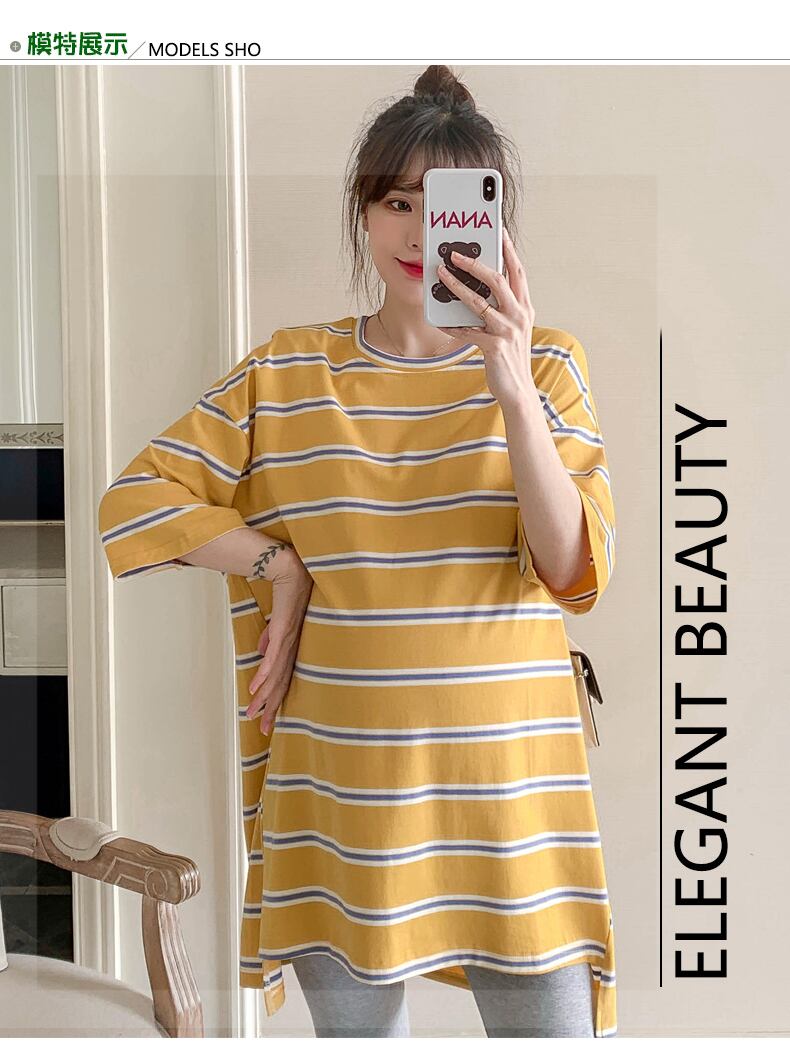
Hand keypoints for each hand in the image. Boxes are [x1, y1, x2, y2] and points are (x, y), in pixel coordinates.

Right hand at [245, 556, 312, 735]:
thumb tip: (261, 652)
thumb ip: (271, 637)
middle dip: (271, 708)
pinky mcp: (283, 632)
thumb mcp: (278, 623)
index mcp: (292, 649)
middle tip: (262, 728)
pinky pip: (274, 657)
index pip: (283, 681)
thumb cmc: (289, 597)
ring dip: (265, 696)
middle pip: (280, 685)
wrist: (292, 572)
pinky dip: (265, 674)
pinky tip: (256, 688)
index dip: (275, 702)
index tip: (266, 721)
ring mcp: (289, 642)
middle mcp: (293, 650)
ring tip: (254, 713)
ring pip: (276, 676)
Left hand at [436, 226, 536, 412]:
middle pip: (498, 280)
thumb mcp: (511, 328)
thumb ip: (500, 309)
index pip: (517, 272)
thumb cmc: (510, 358)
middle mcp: (519, 315)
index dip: (508, 249)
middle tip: (455, 253)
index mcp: (525, 307)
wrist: (518, 390)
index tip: (497, 230)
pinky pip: (469, 331)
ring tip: (441, 274)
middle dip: (475, 263)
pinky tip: (441, 319)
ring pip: (480, 302)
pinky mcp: (495, 347)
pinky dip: (453, 325)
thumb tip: (477, 291)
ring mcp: (508, 331)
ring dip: (457, 286)